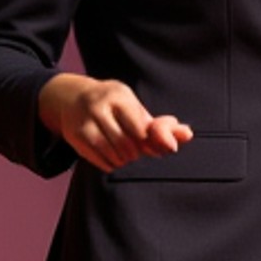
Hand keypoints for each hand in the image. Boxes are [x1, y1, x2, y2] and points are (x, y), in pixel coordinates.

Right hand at [39, 73, 192, 172]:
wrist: (72, 97)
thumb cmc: (114, 105)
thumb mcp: (134, 108)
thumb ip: (161, 125)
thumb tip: (188, 135)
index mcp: (119, 96)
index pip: (140, 129)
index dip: (147, 141)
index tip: (146, 141)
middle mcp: (99, 106)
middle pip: (128, 145)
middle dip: (135, 151)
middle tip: (133, 147)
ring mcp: (85, 121)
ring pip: (115, 155)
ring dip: (124, 160)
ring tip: (123, 151)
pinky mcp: (75, 136)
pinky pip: (102, 162)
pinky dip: (111, 164)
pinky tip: (111, 156)